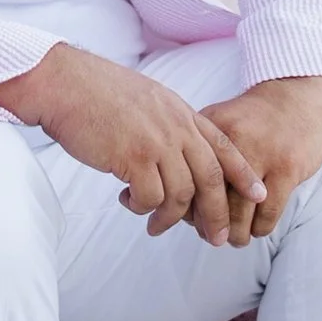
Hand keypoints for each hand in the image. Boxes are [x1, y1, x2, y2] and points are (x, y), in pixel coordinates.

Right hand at [0, 46, 261, 243]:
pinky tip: (127, 202)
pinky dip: (142, 207)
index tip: (259, 195)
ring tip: (155, 225)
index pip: (225, 146)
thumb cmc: (95, 93)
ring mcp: (156, 141)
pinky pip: (150, 197)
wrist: (62, 83)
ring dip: (170, 217)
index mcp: (181, 112)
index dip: (244, 173)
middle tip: (215, 238)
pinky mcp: (132, 157)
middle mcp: (175, 126)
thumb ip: (167, 124)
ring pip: (181, 194)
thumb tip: (175, 156)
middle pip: (211, 178)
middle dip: (217, 213)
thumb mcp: (146, 100)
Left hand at [197, 76, 321, 234]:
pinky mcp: (288, 169)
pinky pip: (268, 213)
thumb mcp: (217, 123)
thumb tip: (177, 203)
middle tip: (212, 237)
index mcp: (209, 131)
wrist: (294, 97)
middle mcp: (233, 141)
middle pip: (212, 199)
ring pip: (240, 213)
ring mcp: (262, 155)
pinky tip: (257, 228)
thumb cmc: (251, 120)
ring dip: (236, 234)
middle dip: (210, 226)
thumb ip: (196, 155)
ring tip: (234, 238)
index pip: (189, 180)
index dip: (187, 206)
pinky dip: (260, 228)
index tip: (190, 221)